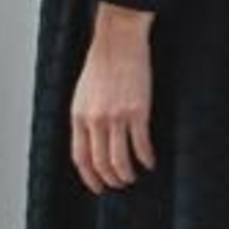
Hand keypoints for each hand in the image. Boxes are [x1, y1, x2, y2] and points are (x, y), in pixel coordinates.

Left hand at [70, 4, 156, 193]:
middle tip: (120, 183)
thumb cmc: (102, 64)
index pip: (81, 157)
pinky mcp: (138, 111)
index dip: (89, 177)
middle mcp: (95, 120)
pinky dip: (146, 158)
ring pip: (120, 160)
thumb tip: (91, 144)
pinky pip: (141, 145)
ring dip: (127, 174)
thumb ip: (85, 118)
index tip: (98, 187)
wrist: (118, 40)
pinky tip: (150, 161)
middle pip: (101, 163)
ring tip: (133, 176)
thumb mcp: (83, 94)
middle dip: (111, 179)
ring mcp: (116, 117)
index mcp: (79, 116)